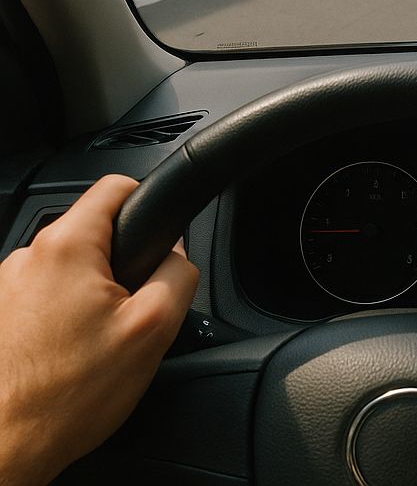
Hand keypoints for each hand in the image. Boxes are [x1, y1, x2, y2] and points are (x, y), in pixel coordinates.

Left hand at [0, 175, 197, 485]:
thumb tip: (178, 255)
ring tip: (96, 340)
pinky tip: (69, 353)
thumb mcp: (154, 329)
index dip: (147, 201)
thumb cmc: (65, 396)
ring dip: (89, 292)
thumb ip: (178, 274)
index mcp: (66, 248)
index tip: (157, 231)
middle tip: (131, 308)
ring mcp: (5, 288)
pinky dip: (63, 315)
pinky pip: (45, 296)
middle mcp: (27, 258)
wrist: (5, 449)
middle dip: (120, 262)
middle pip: (93, 231)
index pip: (115, 186)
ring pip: (69, 267)